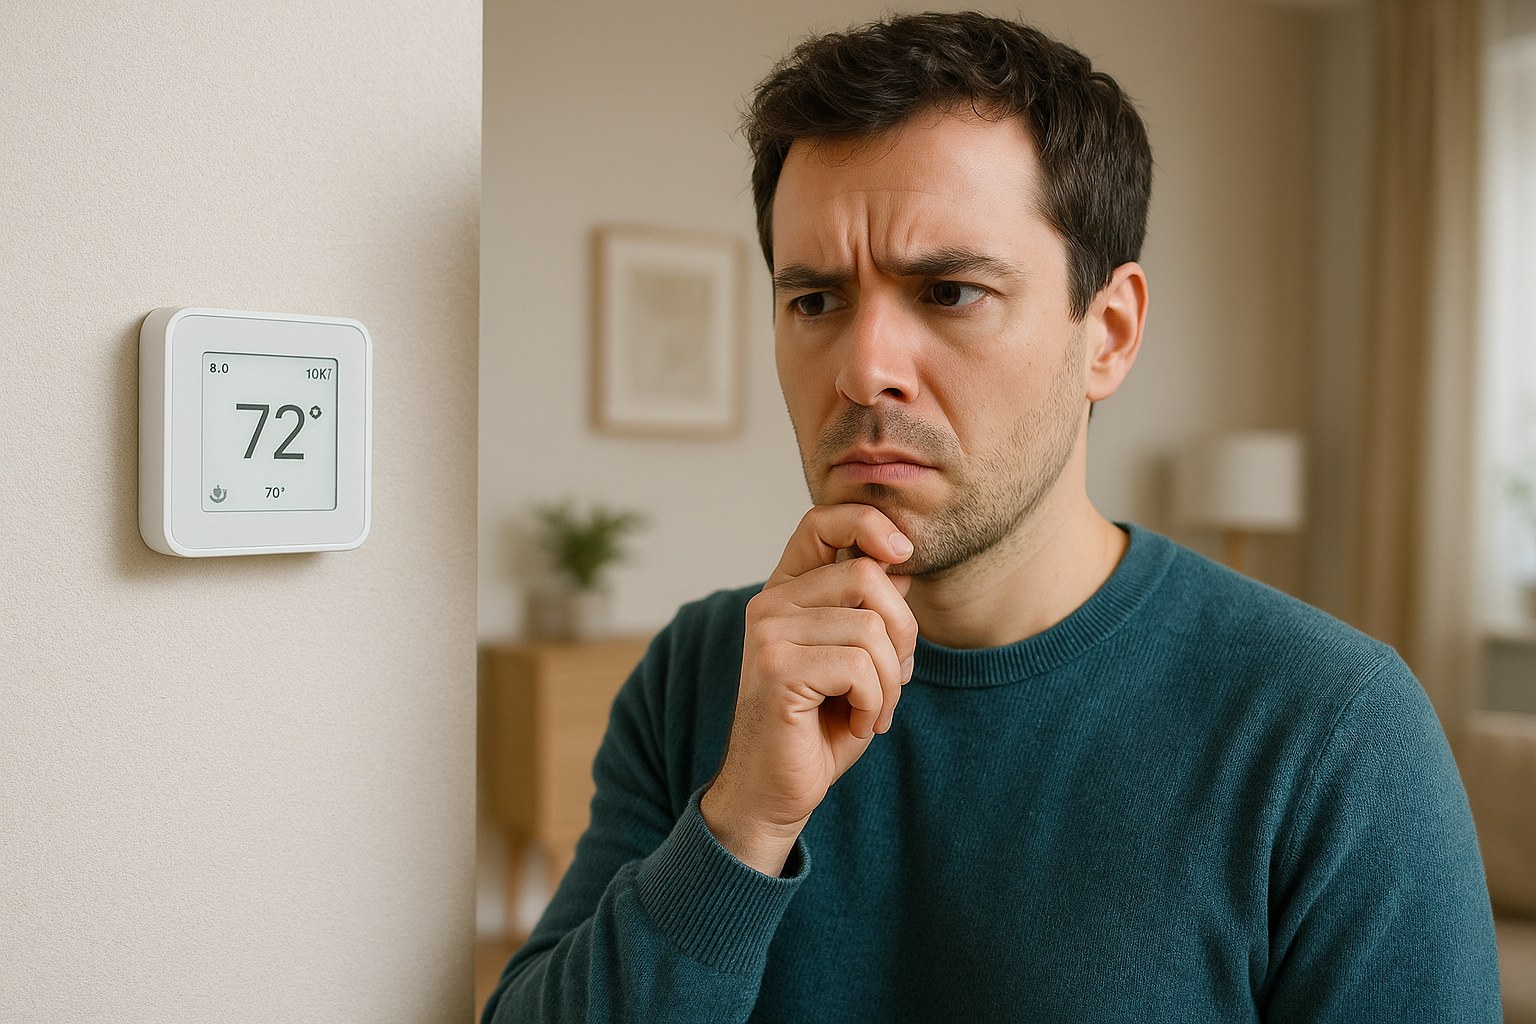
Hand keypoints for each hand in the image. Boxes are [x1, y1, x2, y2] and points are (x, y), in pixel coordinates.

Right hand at [700, 504, 917, 875]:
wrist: (775, 792)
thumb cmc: (818, 728)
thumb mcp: (855, 662)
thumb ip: (869, 612)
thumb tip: (901, 566)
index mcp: (786, 592)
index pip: (821, 521)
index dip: (868, 522)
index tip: (904, 553)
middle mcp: (770, 603)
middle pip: (867, 576)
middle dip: (903, 633)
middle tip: (895, 682)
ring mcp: (769, 632)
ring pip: (871, 628)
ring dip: (891, 681)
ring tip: (873, 711)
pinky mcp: (776, 667)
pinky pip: (859, 667)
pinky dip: (875, 703)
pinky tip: (857, 723)